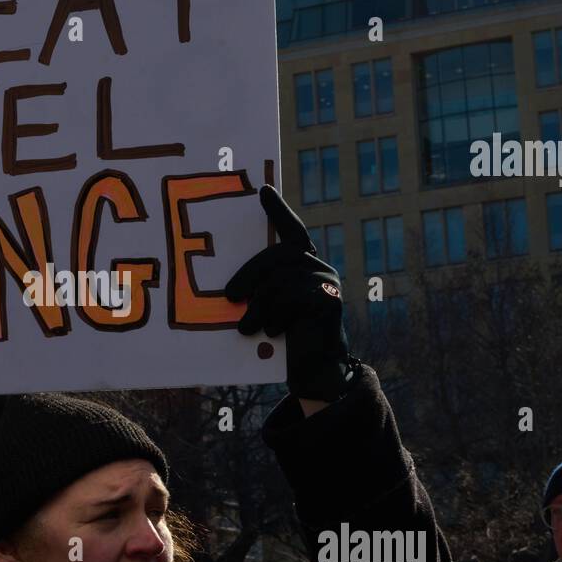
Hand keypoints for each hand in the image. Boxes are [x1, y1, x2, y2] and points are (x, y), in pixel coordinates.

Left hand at [225, 185, 352, 402]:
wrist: (314, 371)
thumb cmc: (286, 340)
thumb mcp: (269, 308)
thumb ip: (262, 288)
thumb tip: (231, 285)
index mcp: (305, 266)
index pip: (292, 231)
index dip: (279, 211)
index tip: (262, 190)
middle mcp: (320, 268)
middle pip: (278, 255)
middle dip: (249, 274)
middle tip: (231, 297)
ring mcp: (329, 282)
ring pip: (278, 279)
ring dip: (258, 306)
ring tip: (249, 327)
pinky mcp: (330, 300)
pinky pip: (289, 296)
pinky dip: (273, 316)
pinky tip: (272, 331)